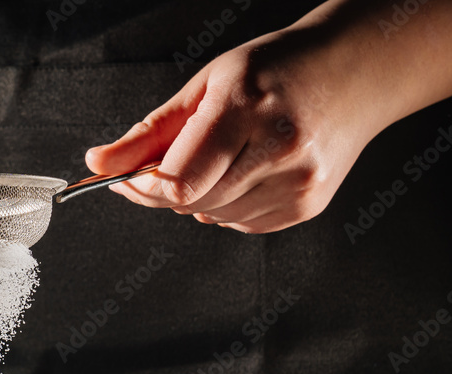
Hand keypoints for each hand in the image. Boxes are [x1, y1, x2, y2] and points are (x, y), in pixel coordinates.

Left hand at [86, 28, 375, 233]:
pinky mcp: (308, 204)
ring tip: (224, 156)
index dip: (142, 187)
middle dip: (169, 190)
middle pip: (192, 203)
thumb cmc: (275, 71)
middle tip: (178, 158)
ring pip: (214, 217)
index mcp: (246, 108)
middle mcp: (279, 148)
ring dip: (200, 198)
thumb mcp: (206, 85)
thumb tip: (97, 166)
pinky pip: (242, 224)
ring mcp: (299, 181)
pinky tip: (247, 171)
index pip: (177, 181)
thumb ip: (149, 133)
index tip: (127, 178)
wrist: (355, 71)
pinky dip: (229, 206)